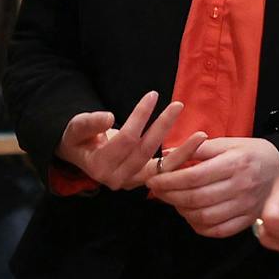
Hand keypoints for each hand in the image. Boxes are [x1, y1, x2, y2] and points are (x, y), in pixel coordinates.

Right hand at [56, 91, 186, 190]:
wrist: (81, 156)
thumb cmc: (78, 138)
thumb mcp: (76, 128)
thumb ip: (90, 123)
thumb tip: (108, 117)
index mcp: (99, 166)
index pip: (126, 139)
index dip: (140, 116)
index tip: (152, 95)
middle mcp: (116, 179)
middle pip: (145, 151)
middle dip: (163, 127)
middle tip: (178, 105)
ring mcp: (130, 184)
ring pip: (160, 169)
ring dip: (182, 152)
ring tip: (201, 136)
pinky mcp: (142, 182)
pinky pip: (164, 174)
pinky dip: (180, 162)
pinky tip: (196, 149)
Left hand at [146, 137, 278, 238]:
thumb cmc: (252, 153)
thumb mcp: (230, 143)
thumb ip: (200, 148)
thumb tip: (168, 153)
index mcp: (235, 164)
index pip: (194, 176)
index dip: (170, 180)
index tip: (154, 179)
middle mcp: (240, 187)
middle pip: (196, 198)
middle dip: (170, 196)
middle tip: (156, 191)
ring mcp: (245, 207)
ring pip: (204, 217)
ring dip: (182, 211)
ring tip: (173, 201)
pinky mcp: (247, 221)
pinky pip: (218, 231)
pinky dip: (199, 226)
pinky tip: (191, 215)